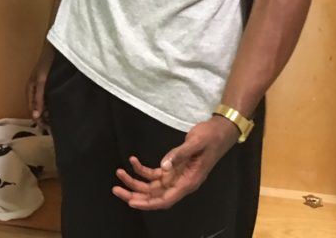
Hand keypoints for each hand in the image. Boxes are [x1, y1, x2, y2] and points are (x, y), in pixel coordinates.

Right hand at [26, 43, 54, 121]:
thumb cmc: (46, 64)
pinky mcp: (50, 86)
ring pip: (44, 105)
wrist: (54, 50)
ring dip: (49, 113)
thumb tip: (35, 116)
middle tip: (54, 127)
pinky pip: (50, 100)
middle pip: (38, 109)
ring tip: (58, 121)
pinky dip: (53, 106)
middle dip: (44, 119)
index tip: (47, 128)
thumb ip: (38, 99)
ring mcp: (42, 89)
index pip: (32, 110)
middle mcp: (35, 91)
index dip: (38, 120)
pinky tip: (60, 110)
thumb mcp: (41, 82)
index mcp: (29, 90)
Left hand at [112, 115, 238, 209]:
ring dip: (135, 181)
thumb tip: (164, 167)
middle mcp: (181, 182)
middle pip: (155, 195)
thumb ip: (179, 154)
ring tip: (119, 173)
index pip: (166, 199)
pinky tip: (133, 160)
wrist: (220, 131)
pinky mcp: (173, 167)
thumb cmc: (210, 138)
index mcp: (188, 182)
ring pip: (152, 186)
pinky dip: (142, 169)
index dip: (148, 203)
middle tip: (116, 189)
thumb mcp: (196, 143)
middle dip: (135, 194)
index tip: (132, 202)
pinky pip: (154, 174)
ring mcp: (176, 176)